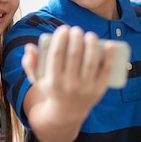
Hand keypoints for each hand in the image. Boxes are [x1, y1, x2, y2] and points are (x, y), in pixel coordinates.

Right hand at [21, 25, 115, 141]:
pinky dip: (109, 57)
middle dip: (76, 39)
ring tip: (90, 35)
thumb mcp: (37, 80)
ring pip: (90, 62)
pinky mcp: (99, 90)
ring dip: (92, 45)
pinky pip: (105, 71)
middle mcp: (69, 85)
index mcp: (53, 81)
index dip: (61, 39)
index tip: (64, 28)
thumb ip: (30, 64)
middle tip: (77, 30)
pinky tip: (111, 44)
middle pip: (74, 56)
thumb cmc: (52, 89)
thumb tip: (29, 47)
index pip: (56, 55)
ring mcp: (85, 88)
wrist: (67, 112)